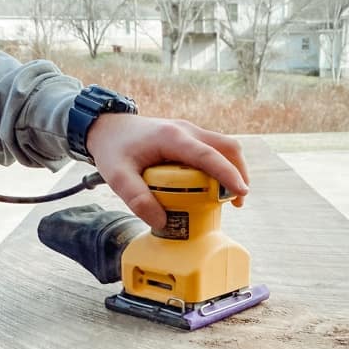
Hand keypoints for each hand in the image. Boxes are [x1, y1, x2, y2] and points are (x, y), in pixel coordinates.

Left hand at [85, 115, 249, 228]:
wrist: (107, 126)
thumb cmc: (113, 149)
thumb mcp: (117, 177)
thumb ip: (137, 200)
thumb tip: (163, 222)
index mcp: (171, 137)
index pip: (207, 155)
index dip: (227, 174)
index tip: (241, 192)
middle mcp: (186, 130)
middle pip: (226, 147)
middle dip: (238, 173)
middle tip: (237, 201)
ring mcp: (189, 131)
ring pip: (224, 146)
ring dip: (233, 169)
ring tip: (230, 197)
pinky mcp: (188, 137)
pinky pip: (214, 150)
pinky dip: (221, 166)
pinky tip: (215, 187)